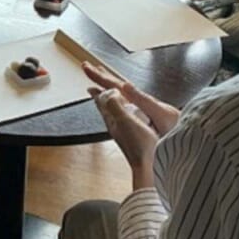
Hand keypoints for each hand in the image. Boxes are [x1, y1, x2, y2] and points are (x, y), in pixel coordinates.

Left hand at [84, 62, 180, 189]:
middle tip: (92, 78)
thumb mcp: (126, 120)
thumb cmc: (140, 144)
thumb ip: (115, 105)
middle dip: (98, 89)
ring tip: (103, 93)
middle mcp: (114, 123)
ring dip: (107, 98)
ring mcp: (121, 130)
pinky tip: (122, 112)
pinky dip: (118, 108)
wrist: (149, 166)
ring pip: (110, 110)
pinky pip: (120, 117)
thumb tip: (107, 92)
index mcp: (113, 117)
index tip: (89, 71)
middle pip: (103, 102)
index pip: (101, 98)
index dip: (96, 84)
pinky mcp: (130, 135)